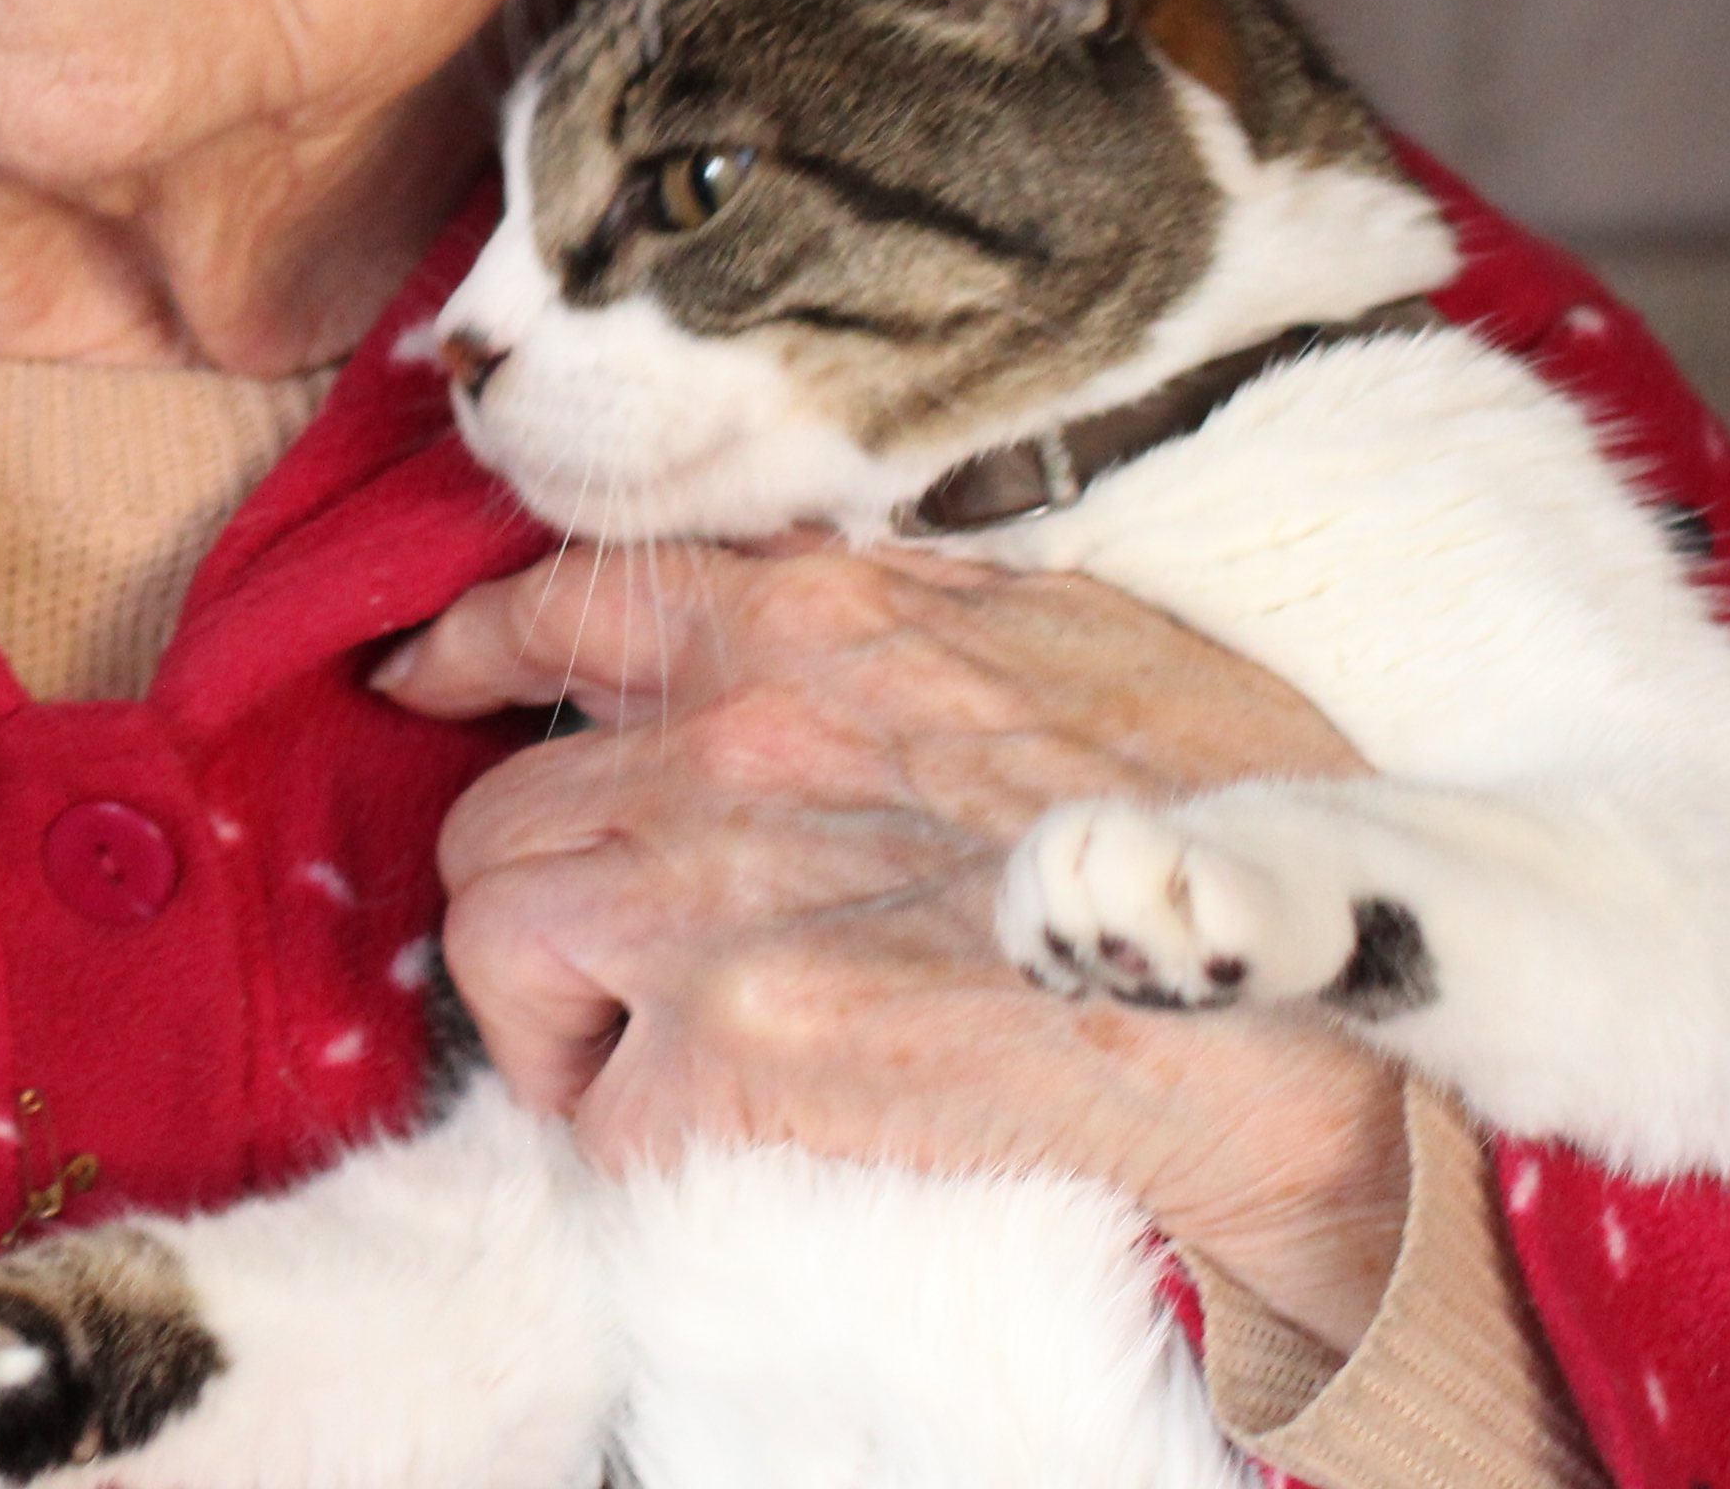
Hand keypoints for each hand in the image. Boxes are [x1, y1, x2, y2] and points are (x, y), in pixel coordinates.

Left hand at [379, 540, 1415, 1348]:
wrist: (1300, 1011)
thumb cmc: (1227, 822)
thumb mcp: (1066, 632)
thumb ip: (908, 606)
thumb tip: (816, 598)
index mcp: (809, 621)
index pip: (563, 606)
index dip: (473, 653)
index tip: (429, 684)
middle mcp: (732, 735)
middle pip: (501, 805)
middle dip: (540, 880)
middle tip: (616, 953)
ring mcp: (718, 888)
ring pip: (496, 933)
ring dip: (553, 1008)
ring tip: (653, 1051)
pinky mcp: (738, 1043)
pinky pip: (589, 1102)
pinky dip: (630, 1131)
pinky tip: (721, 1131)